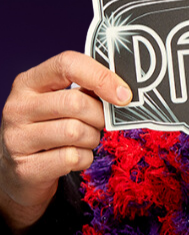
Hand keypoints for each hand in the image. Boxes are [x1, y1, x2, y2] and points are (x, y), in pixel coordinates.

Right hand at [0, 52, 131, 232]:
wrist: (20, 170)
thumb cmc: (51, 128)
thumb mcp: (62, 102)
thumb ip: (87, 90)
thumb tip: (124, 90)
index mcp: (28, 82)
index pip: (68, 64)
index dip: (102, 77)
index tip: (124, 94)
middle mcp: (17, 107)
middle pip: (75, 102)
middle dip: (99, 116)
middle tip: (99, 123)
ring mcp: (17, 138)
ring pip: (76, 132)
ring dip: (92, 138)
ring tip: (84, 140)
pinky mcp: (25, 167)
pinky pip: (72, 158)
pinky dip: (84, 158)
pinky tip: (74, 157)